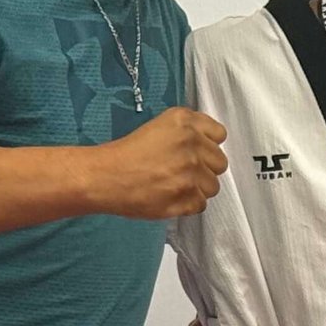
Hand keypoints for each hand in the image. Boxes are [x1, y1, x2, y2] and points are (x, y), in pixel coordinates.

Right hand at [92, 107, 225, 218]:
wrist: (105, 177)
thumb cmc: (127, 153)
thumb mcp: (159, 127)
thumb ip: (187, 132)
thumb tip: (207, 146)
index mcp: (184, 121)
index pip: (219, 134)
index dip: (208, 145)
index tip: (196, 151)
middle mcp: (191, 143)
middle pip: (220, 162)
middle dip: (205, 168)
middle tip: (182, 171)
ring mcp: (191, 172)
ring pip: (212, 186)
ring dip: (197, 188)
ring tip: (174, 185)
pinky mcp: (187, 197)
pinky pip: (201, 204)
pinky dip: (187, 204)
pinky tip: (170, 196)